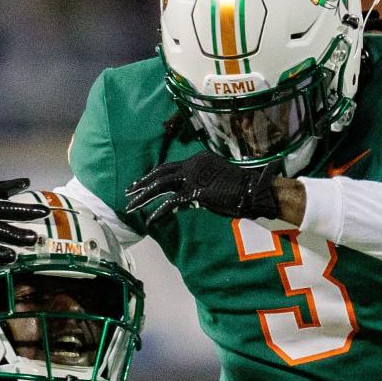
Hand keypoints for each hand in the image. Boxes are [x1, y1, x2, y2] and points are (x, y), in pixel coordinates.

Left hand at [125, 152, 278, 226]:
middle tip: (128, 193)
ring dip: (144, 197)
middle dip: (142, 184)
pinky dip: (159, 212)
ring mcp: (193, 177)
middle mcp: (192, 165)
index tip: (141, 183)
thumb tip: (193, 193)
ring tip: (131, 206)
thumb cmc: (240, 188)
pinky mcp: (196, 193)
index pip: (169, 167)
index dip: (153, 176)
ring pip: (160, 186)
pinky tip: (150, 220)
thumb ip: (203, 182)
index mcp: (197, 160)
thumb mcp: (217, 180)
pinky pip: (172, 203)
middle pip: (160, 174)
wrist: (253, 190)